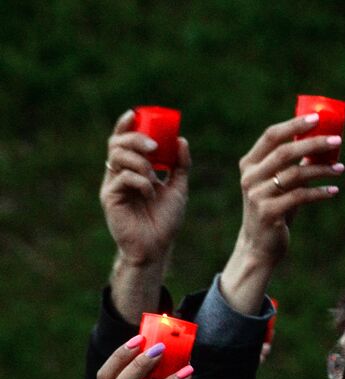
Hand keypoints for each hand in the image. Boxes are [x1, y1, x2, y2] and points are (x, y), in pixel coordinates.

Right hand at [101, 110, 190, 267]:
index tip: (135, 114)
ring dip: (141, 162)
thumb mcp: (179, 189)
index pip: (124, 141)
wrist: (157, 247)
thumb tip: (182, 140)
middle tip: (155, 146)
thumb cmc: (166, 220)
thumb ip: (180, 166)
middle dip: (136, 139)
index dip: (125, 125)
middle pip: (117, 143)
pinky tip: (151, 194)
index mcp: (132, 169)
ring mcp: (112, 184)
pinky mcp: (109, 196)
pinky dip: (141, 181)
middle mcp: (119, 173)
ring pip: (118, 157)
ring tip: (156, 177)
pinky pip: (123, 177)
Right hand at [219, 114, 343, 314]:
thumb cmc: (274, 209)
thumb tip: (320, 142)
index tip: (317, 118)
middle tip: (337, 141)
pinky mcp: (269, 212)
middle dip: (314, 144)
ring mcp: (257, 194)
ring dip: (322, 169)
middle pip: (285, 151)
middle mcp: (250, 176)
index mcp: (250, 163)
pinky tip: (334, 191)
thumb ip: (292, 164)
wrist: (259, 245)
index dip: (294, 125)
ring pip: (295, 174)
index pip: (271, 136)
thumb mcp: (279, 184)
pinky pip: (300, 197)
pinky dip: (320, 193)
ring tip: (341, 169)